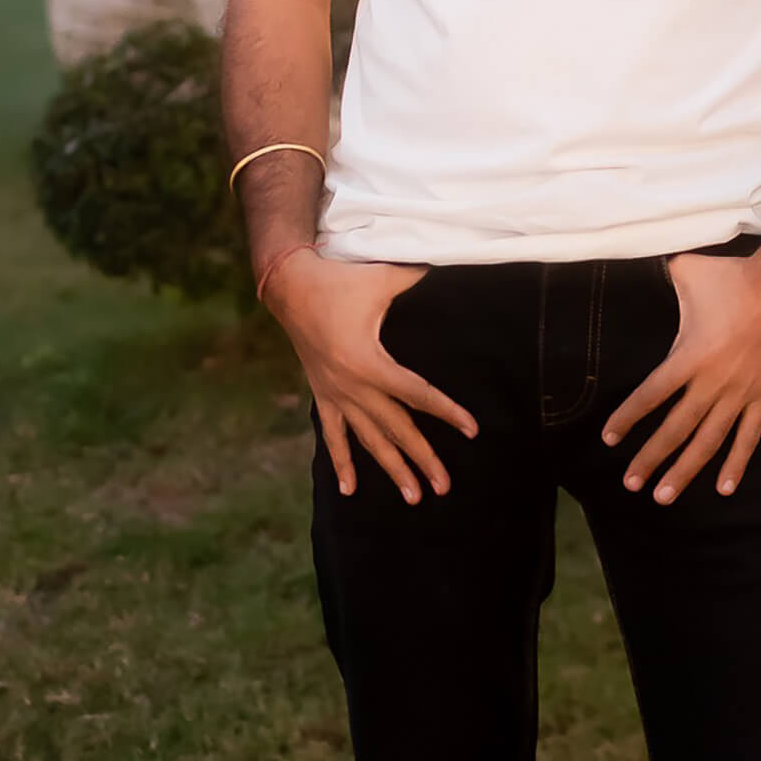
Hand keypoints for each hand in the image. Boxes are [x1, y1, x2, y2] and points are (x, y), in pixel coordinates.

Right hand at [263, 249, 476, 504]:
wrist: (288, 285)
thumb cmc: (338, 279)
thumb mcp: (382, 278)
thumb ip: (417, 276)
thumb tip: (450, 263)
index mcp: (369, 362)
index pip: (417, 394)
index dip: (447, 412)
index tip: (471, 430)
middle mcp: (352, 385)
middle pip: (395, 428)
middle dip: (421, 458)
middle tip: (444, 486)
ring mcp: (334, 394)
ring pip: (368, 440)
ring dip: (390, 469)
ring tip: (413, 497)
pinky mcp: (322, 394)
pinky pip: (333, 435)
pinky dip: (342, 461)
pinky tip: (350, 489)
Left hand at [601, 247, 760, 504]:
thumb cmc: (734, 277)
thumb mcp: (689, 272)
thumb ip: (660, 276)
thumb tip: (634, 259)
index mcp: (691, 355)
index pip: (651, 395)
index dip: (628, 418)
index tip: (609, 438)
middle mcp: (714, 381)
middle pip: (676, 428)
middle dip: (652, 458)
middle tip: (631, 483)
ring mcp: (741, 393)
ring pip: (709, 441)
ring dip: (686, 470)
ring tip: (664, 496)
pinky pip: (750, 437)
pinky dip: (737, 464)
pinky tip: (724, 489)